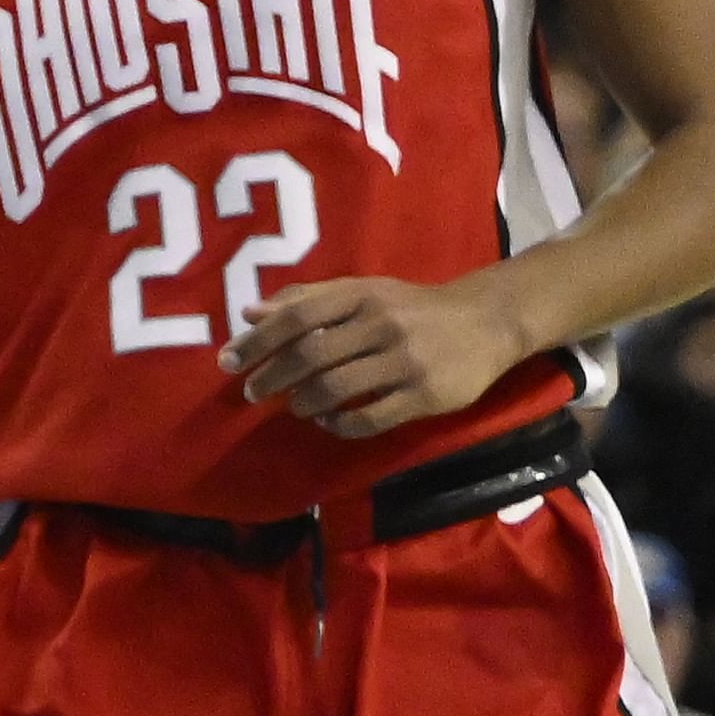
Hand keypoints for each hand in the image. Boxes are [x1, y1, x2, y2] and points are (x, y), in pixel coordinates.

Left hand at [225, 272, 523, 440]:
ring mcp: (405, 361)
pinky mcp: (427, 396)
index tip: (227, 361)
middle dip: (273, 376)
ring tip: (292, 407)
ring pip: (338, 387)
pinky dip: (341, 424)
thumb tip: (249, 312)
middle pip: (311, 353)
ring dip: (304, 401)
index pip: (295, 316)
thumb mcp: (362, 290)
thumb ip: (307, 299)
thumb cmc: (411, 306)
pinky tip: (328, 423)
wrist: (486, 322)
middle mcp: (380, 324)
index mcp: (359, 295)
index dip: (258, 340)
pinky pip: (373, 417)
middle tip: (251, 392)